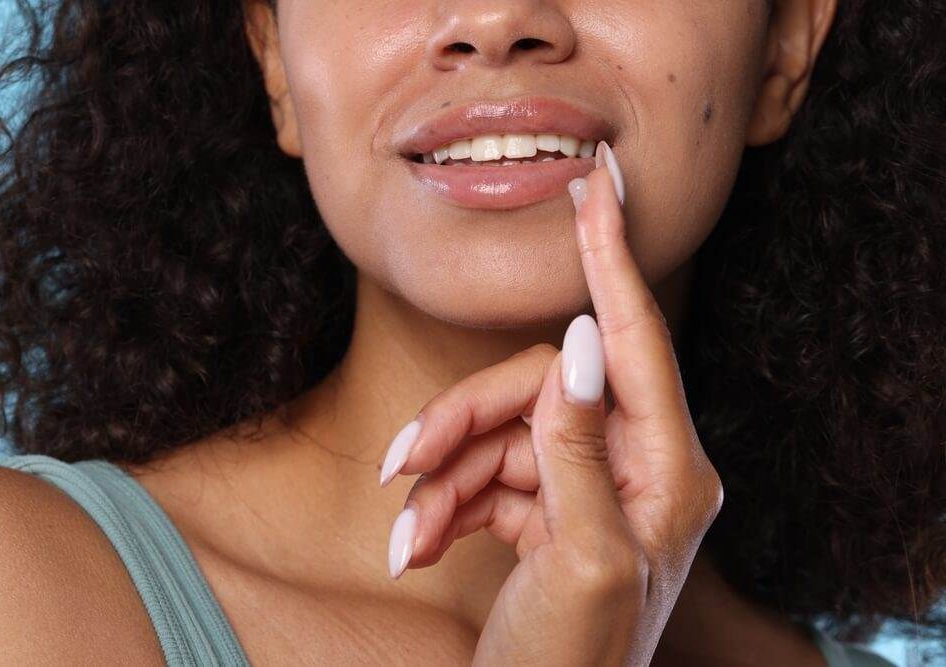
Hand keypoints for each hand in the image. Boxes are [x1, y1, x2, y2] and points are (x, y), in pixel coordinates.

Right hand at [378, 141, 722, 665]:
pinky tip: (416, 545)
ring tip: (405, 532)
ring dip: (442, 479)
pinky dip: (445, 504)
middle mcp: (635, 471)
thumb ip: (579, 448)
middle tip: (402, 464)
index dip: (610, 259)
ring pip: (500, 436)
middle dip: (461, 423)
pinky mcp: (546, 513)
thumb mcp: (581, 560)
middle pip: (535, 394)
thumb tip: (577, 345)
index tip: (595, 187)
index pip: (633, 342)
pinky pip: (487, 477)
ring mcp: (588, 491)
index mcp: (668, 473)